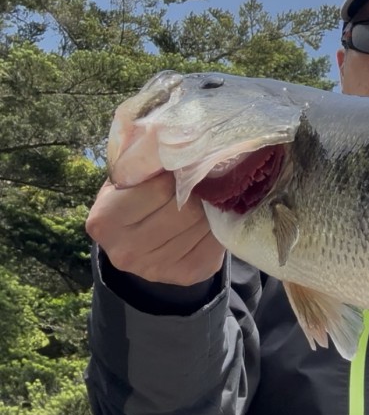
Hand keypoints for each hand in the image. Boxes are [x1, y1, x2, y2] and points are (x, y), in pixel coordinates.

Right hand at [85, 172, 224, 285]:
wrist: (133, 242)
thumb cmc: (131, 198)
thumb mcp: (127, 176)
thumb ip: (145, 161)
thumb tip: (176, 139)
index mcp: (106, 220)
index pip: (161, 188)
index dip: (176, 174)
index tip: (177, 170)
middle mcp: (126, 251)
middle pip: (186, 210)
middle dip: (195, 192)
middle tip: (194, 184)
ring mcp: (156, 268)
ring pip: (204, 225)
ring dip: (208, 208)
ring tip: (199, 201)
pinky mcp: (186, 275)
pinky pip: (216, 242)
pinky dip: (217, 226)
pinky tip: (204, 220)